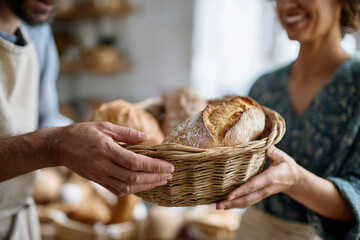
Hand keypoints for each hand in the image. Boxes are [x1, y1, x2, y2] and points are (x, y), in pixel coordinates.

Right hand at [51, 122, 173, 196]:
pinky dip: (134, 189)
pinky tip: (145, 184)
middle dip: (155, 177)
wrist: (59, 147)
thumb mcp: (105, 126)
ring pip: (127, 187)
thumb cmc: (82, 133)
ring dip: (147, 185)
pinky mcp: (98, 181)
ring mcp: (100, 176)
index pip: (135, 162)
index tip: (168, 165)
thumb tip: (148, 137)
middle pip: (134, 177)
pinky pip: (118, 190)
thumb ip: (128, 133)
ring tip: (162, 180)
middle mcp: (103, 166)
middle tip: (170, 174)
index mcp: (106, 149)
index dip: (154, 166)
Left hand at [216, 146, 299, 209]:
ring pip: (247, 202)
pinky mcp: (259, 196)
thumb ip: (274, 152)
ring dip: (232, 206)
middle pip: (247, 198)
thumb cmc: (286, 165)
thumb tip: (266, 146)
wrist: (294, 179)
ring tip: (218, 206)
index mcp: (270, 178)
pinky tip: (226, 204)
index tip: (229, 196)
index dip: (241, 191)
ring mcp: (262, 194)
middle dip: (232, 203)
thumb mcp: (282, 157)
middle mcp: (265, 189)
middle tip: (218, 205)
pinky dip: (237, 204)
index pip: (253, 186)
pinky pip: (248, 201)